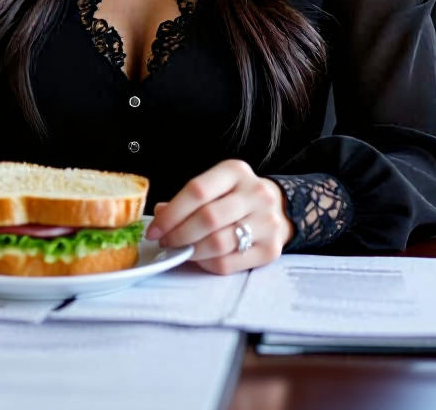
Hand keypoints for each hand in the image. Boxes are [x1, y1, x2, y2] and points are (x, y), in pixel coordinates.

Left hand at [144, 159, 292, 273]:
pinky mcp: (270, 250)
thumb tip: (160, 214)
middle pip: (207, 218)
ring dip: (191, 251)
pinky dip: (206, 264)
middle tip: (165, 241)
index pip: (197, 190)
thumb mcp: (217, 185)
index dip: (171, 213)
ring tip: (181, 250)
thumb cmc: (238, 196)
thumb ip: (190, 198)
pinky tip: (199, 258)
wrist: (280, 208)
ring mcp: (267, 222)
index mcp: (236, 171)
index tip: (154, 228)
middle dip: (178, 234)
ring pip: (218, 243)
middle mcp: (255, 194)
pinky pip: (229, 263)